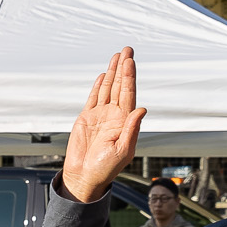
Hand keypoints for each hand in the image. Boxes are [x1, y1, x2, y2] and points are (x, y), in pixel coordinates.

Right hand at [60, 47, 145, 203]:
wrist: (84, 176)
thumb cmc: (105, 169)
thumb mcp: (123, 150)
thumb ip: (131, 129)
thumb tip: (141, 109)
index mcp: (124, 122)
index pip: (128, 94)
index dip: (129, 77)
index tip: (130, 61)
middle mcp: (114, 116)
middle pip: (120, 86)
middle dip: (123, 67)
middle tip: (127, 50)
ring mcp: (100, 116)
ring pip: (108, 88)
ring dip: (112, 72)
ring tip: (117, 56)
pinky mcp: (86, 118)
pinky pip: (94, 98)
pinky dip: (98, 86)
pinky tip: (103, 75)